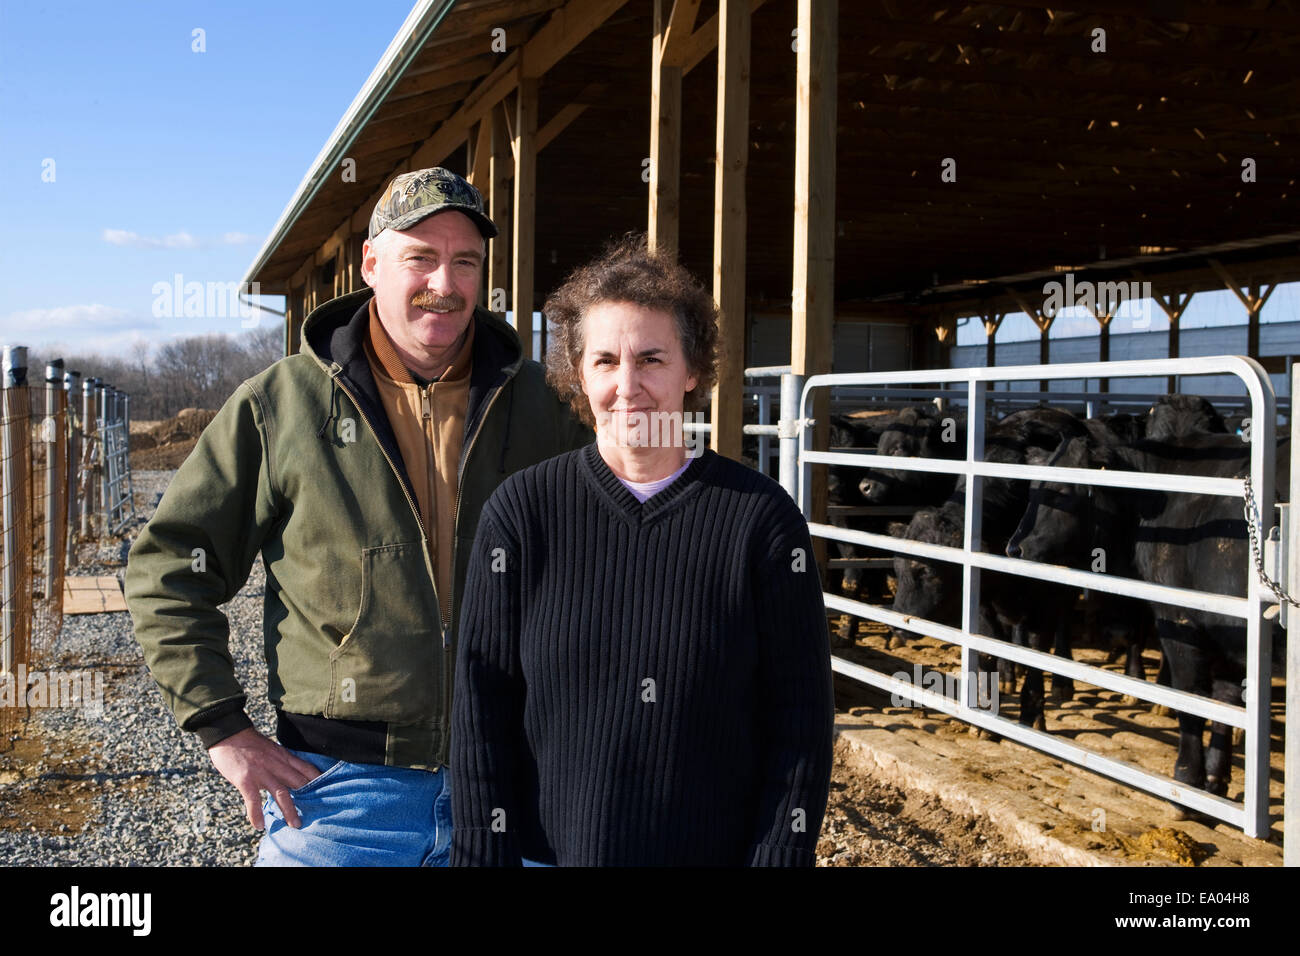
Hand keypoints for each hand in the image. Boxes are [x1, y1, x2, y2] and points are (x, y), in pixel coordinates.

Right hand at [207, 728, 321, 829]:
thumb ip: (281, 762)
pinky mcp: (245, 779)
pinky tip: (260, 825)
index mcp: (283, 756)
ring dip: (290, 810)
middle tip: (319, 814)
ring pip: (281, 793)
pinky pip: (253, 800)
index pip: (307, 768)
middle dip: (310, 798)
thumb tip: (291, 775)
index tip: (330, 792)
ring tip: (296, 825)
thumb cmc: (249, 743)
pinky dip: (256, 814)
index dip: (318, 780)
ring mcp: (261, 772)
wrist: (228, 733)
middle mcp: (276, 764)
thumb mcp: (271, 749)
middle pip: (298, 782)